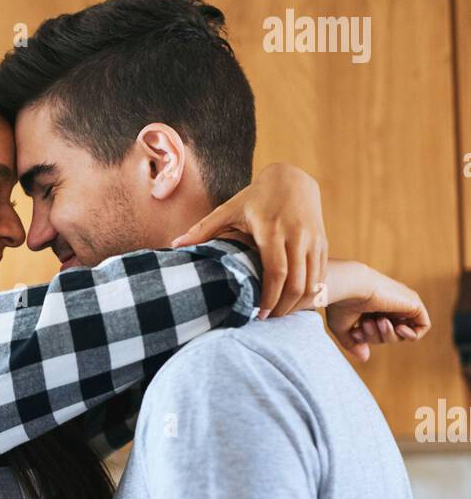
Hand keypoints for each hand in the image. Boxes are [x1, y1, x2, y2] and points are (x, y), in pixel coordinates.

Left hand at [171, 163, 327, 319]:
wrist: (293, 177)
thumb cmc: (256, 197)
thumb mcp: (230, 209)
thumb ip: (203, 229)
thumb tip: (174, 245)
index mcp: (271, 230)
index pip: (275, 273)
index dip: (269, 298)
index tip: (260, 315)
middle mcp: (296, 234)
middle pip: (296, 282)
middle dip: (284, 307)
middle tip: (270, 320)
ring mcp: (313, 238)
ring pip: (312, 281)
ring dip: (298, 303)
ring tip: (281, 313)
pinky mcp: (323, 241)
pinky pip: (321, 274)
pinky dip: (311, 291)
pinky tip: (295, 301)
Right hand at [322, 261, 430, 363]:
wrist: (351, 286)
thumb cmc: (342, 303)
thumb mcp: (343, 328)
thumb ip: (353, 343)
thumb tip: (365, 358)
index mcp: (373, 308)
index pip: (376, 332)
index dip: (366, 338)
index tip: (355, 333)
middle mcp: (389, 305)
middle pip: (389, 335)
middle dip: (376, 337)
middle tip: (366, 324)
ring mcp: (402, 304)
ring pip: (402, 334)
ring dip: (389, 336)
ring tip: (379, 321)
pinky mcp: (414, 304)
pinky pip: (422, 327)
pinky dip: (412, 334)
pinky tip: (398, 329)